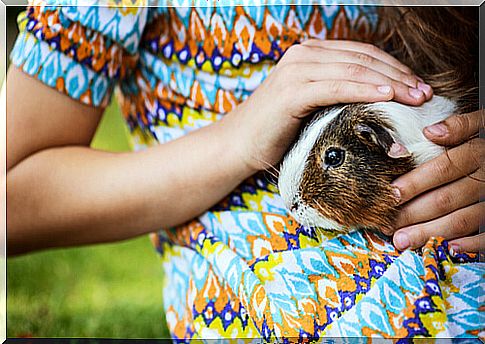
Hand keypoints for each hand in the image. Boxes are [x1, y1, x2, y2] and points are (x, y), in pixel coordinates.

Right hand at [226, 39, 431, 171]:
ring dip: (389, 82)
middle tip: (423, 93)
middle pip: (363, 58)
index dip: (394, 68)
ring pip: (354, 69)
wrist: (238, 144)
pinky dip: (363, 90)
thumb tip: (379, 104)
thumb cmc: (277, 131)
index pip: (362, 54)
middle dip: (398, 75)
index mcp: (311, 55)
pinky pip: (336, 86)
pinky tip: (385, 97)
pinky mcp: (291, 90)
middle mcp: (304, 55)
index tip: (417, 87)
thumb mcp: (313, 107)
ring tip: (413, 97)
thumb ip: (338, 96)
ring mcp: (296, 70)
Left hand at [391, 109, 483, 252]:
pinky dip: (469, 244)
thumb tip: (430, 131)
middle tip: (387, 225)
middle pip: (446, 199)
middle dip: (413, 213)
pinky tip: (447, 248)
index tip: (391, 194)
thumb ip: (460, 125)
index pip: (442, 169)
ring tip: (403, 241)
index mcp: (478, 153)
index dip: (415, 182)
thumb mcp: (482, 123)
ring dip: (429, 232)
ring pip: (461, 220)